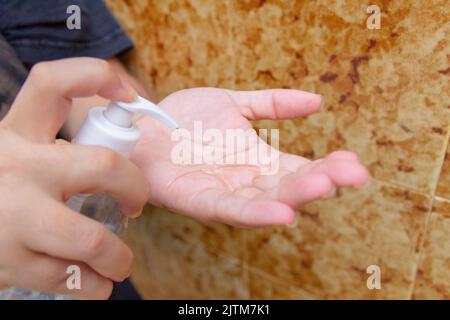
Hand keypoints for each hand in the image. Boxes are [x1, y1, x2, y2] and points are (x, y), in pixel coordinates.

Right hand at [0, 58, 149, 298]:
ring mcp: (12, 216)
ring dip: (117, 258)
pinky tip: (93, 285)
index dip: (95, 76)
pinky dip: (93, 288)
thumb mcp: (15, 158)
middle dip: (135, 189)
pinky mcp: (8, 262)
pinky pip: (70, 280)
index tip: (130, 93)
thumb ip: (55, 152)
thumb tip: (116, 146)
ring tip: (118, 264)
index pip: (52, 85)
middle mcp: (16, 167)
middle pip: (104, 166)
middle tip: (135, 206)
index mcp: (17, 135)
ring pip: (92, 240)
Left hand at [131, 88, 368, 226]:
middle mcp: (246, 181)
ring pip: (266, 199)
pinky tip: (283, 214)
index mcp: (258, 160)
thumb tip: (318, 102)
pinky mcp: (199, 201)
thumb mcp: (235, 102)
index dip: (326, 167)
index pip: (299, 167)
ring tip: (324, 186)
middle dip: (320, 182)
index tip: (353, 163)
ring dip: (295, 196)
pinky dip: (257, 213)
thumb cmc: (186, 118)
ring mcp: (225, 193)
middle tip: (353, 175)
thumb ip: (274, 104)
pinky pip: (231, 209)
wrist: (144, 125)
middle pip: (289, 186)